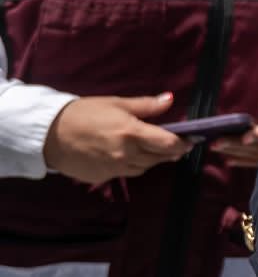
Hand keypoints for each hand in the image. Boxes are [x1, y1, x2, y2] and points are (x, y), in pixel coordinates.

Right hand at [42, 93, 192, 184]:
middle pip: (160, 158)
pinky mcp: (103, 178)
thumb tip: (170, 99)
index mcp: (132, 133)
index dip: (182, 143)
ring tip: (152, 149)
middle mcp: (126, 154)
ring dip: (152, 160)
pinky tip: (128, 156)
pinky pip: (126, 173)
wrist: (48, 134)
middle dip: (170, 152)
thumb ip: (146, 106)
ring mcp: (114, 169)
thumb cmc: (83, 113)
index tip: (190, 140)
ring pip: (144, 168)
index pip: (168, 144)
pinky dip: (132, 165)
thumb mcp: (116, 103)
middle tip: (174, 144)